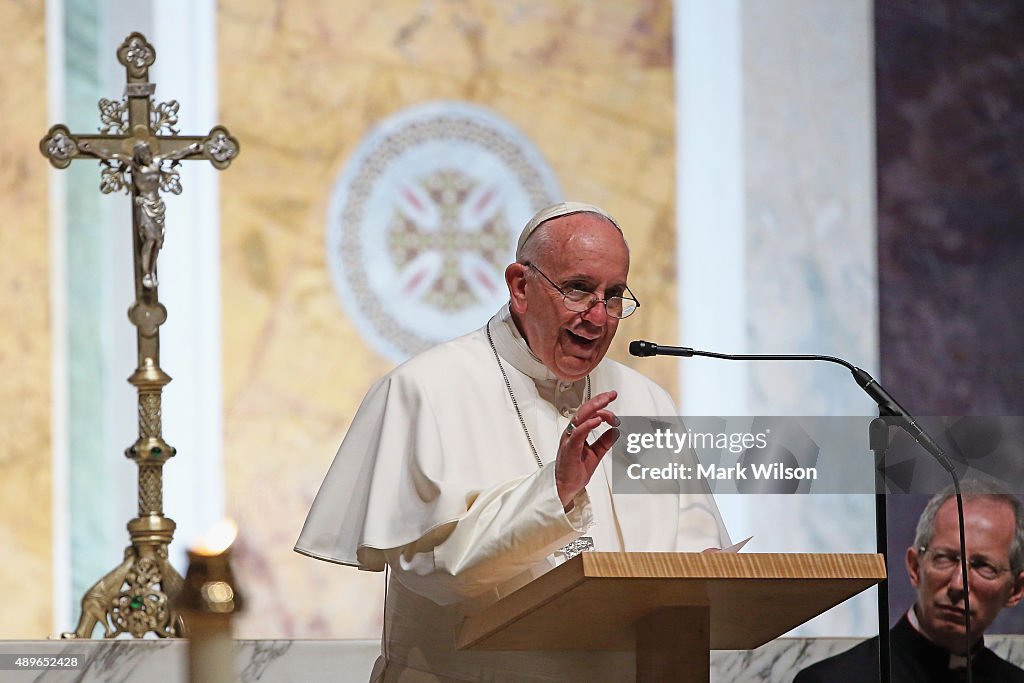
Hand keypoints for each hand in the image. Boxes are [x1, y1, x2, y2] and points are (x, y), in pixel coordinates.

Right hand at [555, 390, 619, 507]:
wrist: (565, 487)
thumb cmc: (575, 470)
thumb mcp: (596, 453)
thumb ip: (605, 441)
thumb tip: (616, 431)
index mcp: (578, 432)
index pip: (590, 414)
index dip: (603, 408)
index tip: (616, 412)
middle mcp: (572, 432)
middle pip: (585, 410)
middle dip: (599, 400)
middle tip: (612, 395)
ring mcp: (570, 439)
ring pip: (581, 417)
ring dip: (595, 408)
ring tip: (606, 402)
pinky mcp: (570, 448)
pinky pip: (578, 433)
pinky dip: (588, 425)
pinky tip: (597, 420)